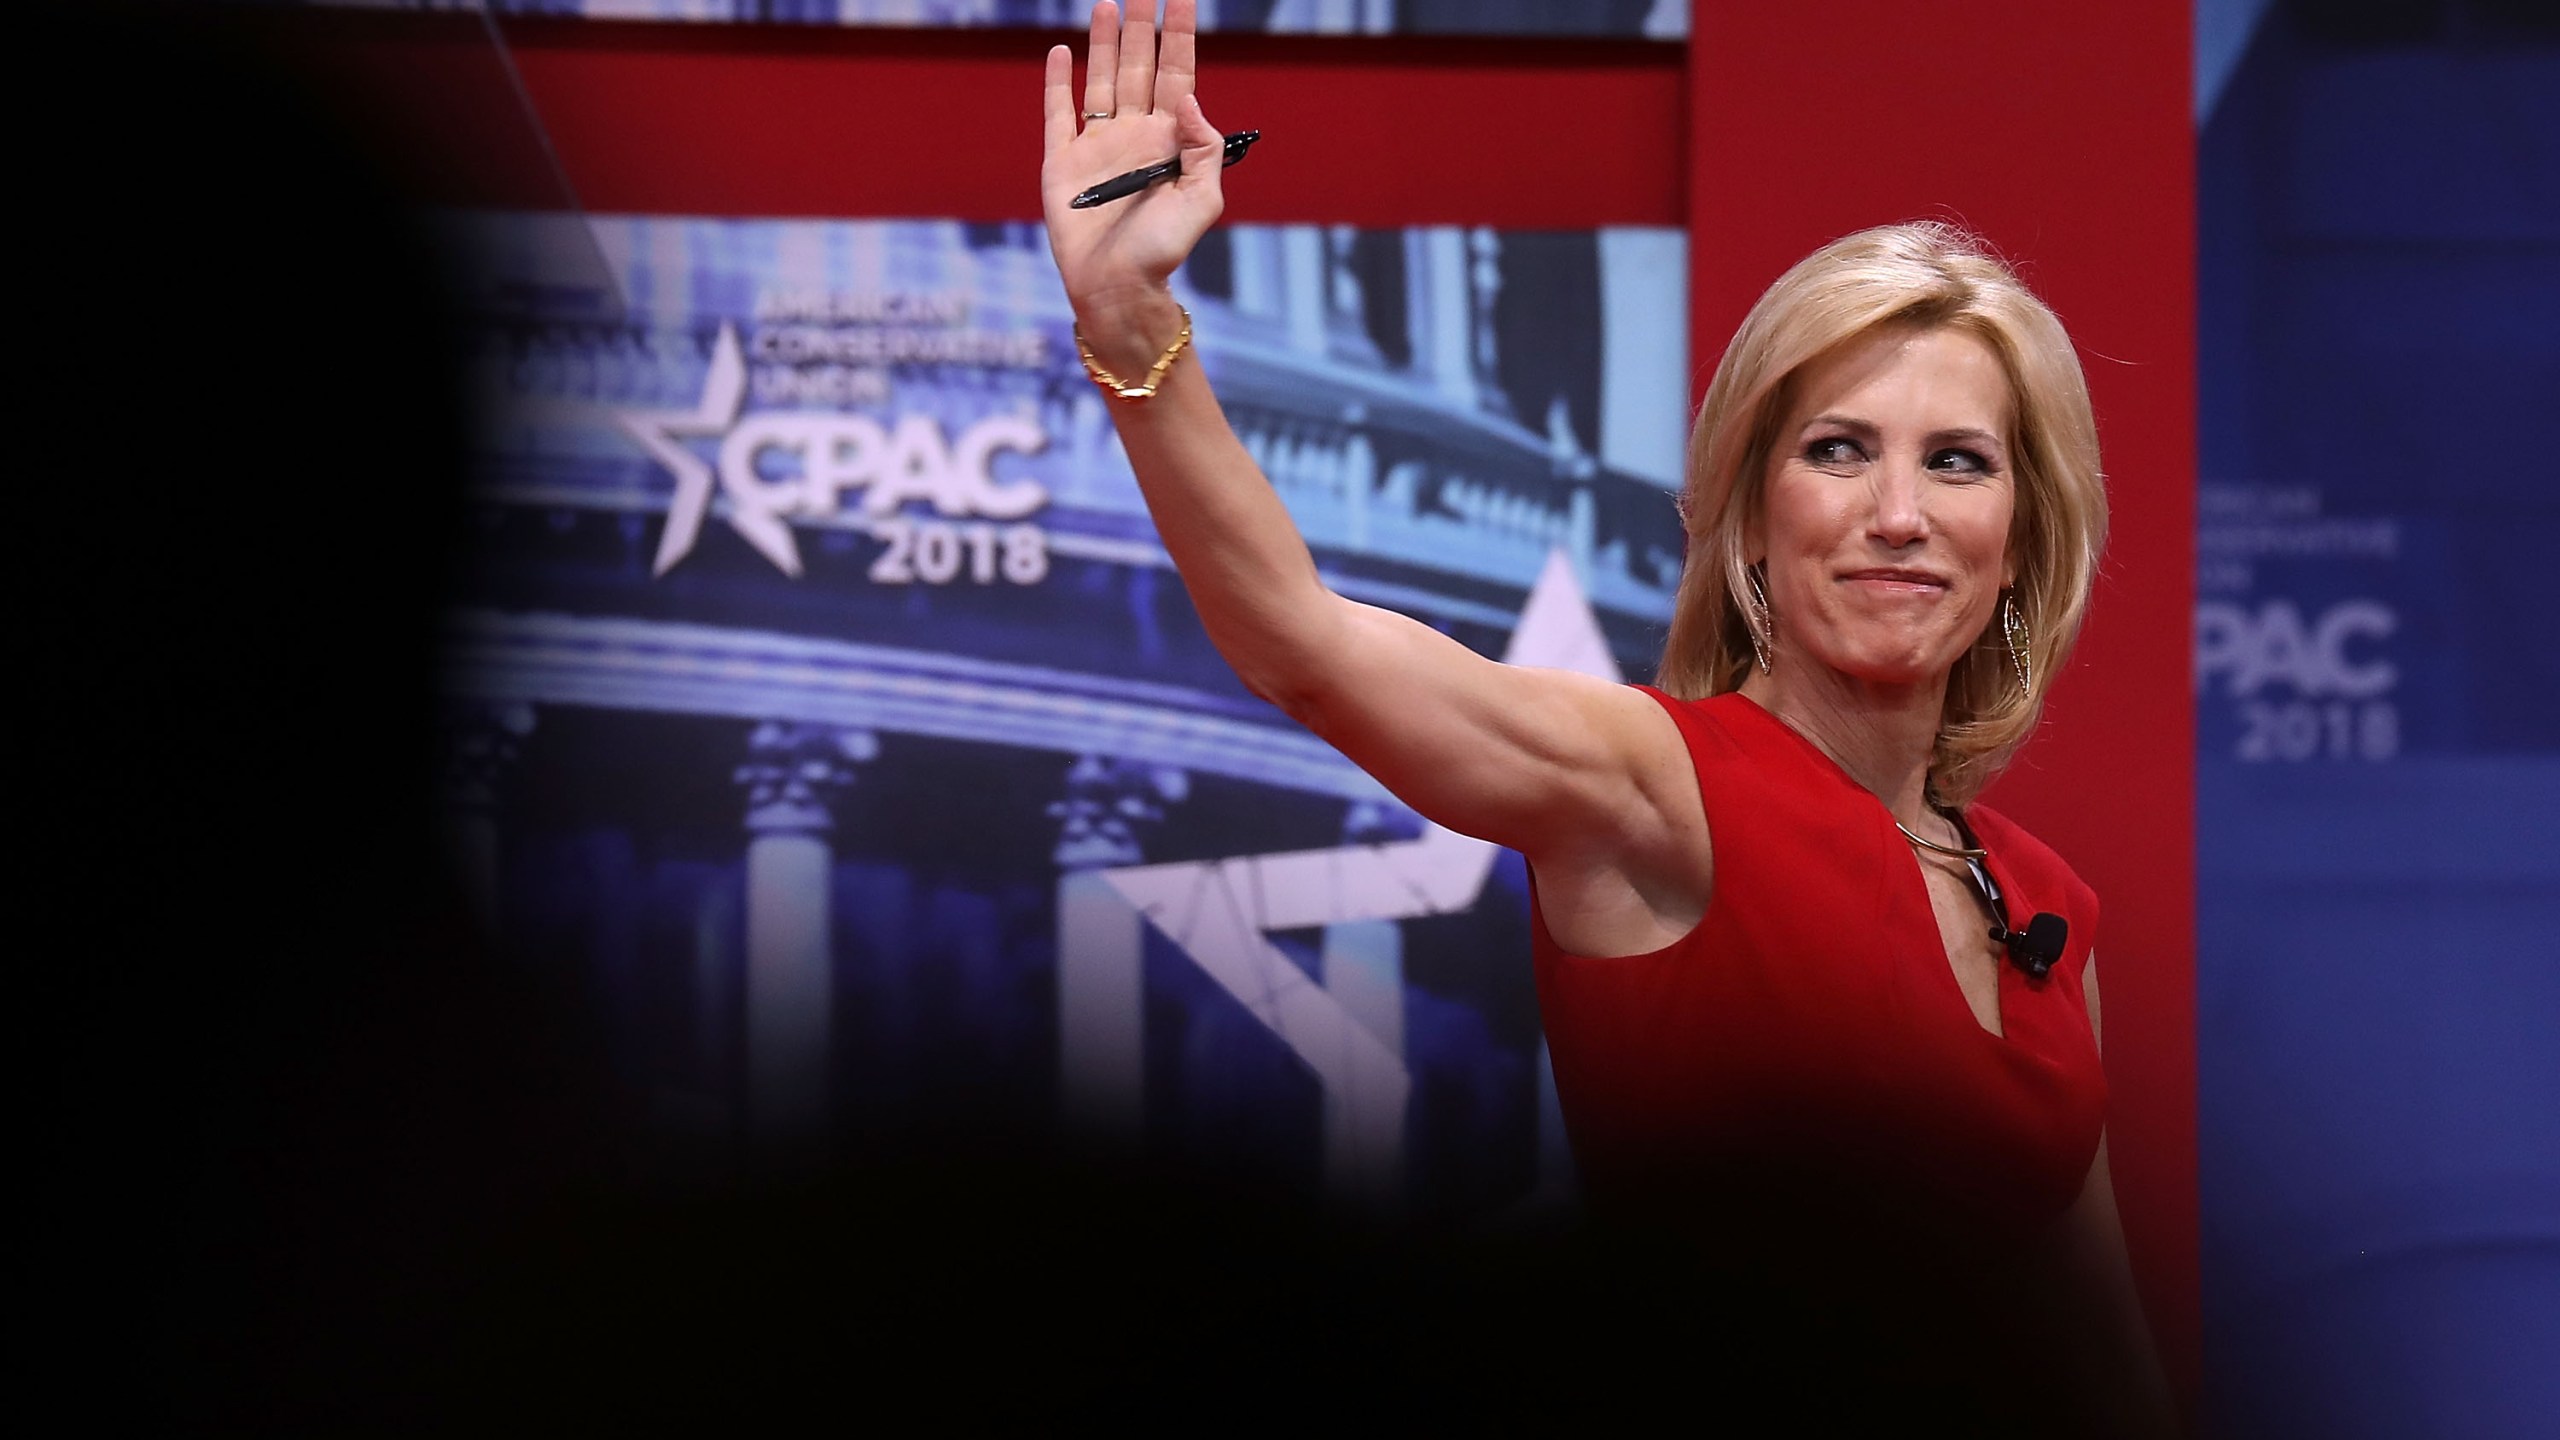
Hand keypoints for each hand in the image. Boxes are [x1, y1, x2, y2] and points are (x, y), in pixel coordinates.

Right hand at [1041, 1, 1223, 360]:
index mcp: (1168, 141)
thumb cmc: (1162, 252)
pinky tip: (1063, 52)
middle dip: (1141, 27)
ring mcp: (1097, 145)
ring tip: (1107, 3)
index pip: (1178, 74)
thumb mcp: (1201, 202)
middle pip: (1139, 66)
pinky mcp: (1061, 162)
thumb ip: (1202, 149)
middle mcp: (1133, 134)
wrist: (1116, 288)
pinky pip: (1058, 113)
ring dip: (1104, 42)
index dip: (1179, 35)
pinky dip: (1059, 82)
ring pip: (1101, 79)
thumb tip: (1188, 98)